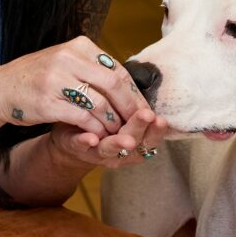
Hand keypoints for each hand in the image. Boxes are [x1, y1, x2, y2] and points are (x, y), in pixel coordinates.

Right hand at [0, 36, 161, 148]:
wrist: (0, 89)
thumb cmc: (37, 77)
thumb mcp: (65, 61)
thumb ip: (93, 67)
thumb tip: (127, 84)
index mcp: (78, 46)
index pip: (117, 70)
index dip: (133, 93)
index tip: (143, 109)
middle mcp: (68, 59)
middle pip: (113, 85)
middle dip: (129, 108)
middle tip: (138, 124)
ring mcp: (57, 80)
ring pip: (100, 103)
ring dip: (113, 122)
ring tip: (118, 133)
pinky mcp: (48, 102)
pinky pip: (82, 118)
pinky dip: (95, 130)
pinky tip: (99, 137)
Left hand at [48, 113, 171, 168]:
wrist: (74, 137)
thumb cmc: (105, 122)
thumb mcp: (123, 114)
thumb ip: (135, 105)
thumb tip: (149, 85)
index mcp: (134, 141)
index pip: (150, 138)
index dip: (156, 130)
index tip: (161, 119)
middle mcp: (119, 151)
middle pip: (133, 141)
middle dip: (139, 128)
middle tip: (147, 116)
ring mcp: (96, 150)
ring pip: (108, 148)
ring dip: (117, 143)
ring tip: (127, 140)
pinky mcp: (75, 146)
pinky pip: (79, 145)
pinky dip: (86, 142)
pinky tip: (91, 138)